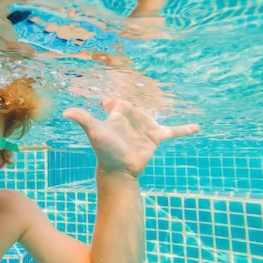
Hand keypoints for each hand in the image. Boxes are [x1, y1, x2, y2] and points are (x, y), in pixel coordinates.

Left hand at [63, 99, 199, 176]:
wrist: (119, 169)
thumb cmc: (105, 149)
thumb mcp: (95, 131)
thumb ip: (82, 119)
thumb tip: (65, 112)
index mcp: (119, 112)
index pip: (116, 100)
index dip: (111, 99)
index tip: (104, 99)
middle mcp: (132, 117)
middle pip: (136, 105)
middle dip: (137, 99)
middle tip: (142, 92)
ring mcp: (145, 126)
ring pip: (153, 115)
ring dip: (156, 112)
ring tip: (165, 99)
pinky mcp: (157, 137)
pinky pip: (174, 131)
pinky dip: (185, 129)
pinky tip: (198, 127)